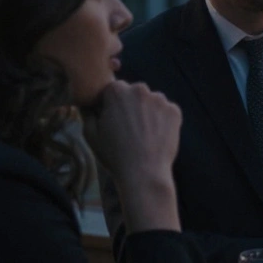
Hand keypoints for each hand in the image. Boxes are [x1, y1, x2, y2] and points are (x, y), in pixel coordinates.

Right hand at [83, 81, 180, 232]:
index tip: (112, 121)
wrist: (143, 173)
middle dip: (131, 106)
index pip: (113, 90)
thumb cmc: (114, 155)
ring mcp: (159, 99)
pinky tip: (156, 136)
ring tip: (143, 134)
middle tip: (129, 129)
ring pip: (152, 101)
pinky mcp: (174, 111)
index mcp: (116, 91)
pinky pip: (167, 111)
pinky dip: (163, 120)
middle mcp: (139, 89)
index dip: (111, 106)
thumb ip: (88, 112)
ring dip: (148, 111)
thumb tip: (88, 103)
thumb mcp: (90, 134)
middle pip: (134, 93)